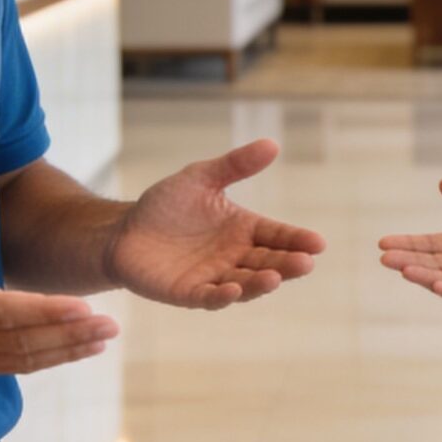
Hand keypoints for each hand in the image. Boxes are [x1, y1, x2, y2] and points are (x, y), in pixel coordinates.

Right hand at [0, 184, 117, 376]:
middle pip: (19, 342)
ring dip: (63, 352)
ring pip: (17, 360)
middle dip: (68, 335)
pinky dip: (41, 360)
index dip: (46, 312)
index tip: (85, 308)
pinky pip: (6, 366)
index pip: (2, 312)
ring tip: (102, 341)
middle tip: (111, 327)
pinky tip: (69, 350)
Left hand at [106, 139, 324, 308]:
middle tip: (306, 262)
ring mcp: (213, 277)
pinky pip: (208, 298)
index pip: (277, 236)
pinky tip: (232, 290)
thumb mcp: (201, 177)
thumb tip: (272, 144)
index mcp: (243, 230)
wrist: (124, 231)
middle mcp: (234, 257)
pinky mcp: (187, 293)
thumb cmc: (166, 206)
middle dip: (288, 264)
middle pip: (268, 262)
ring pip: (245, 283)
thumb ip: (235, 164)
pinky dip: (222, 296)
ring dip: (260, 283)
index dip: (297, 240)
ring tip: (275, 277)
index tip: (318, 243)